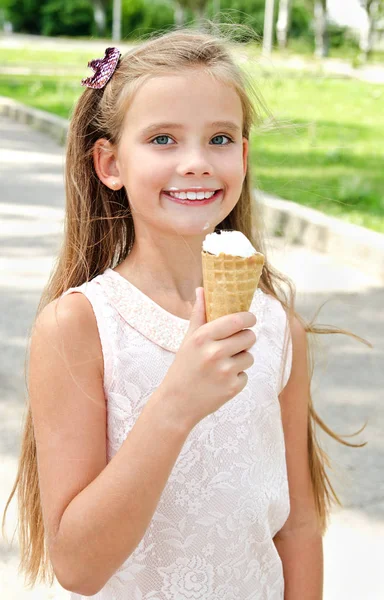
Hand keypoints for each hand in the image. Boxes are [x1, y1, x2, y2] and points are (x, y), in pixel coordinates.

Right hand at [161, 286, 255, 429]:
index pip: (237, 320)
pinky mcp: (232, 388)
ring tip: (223, 364)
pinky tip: (221, 380)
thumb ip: (199, 314)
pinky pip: (245, 375)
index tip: (249, 319)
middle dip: (246, 338)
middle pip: (249, 336)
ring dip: (241, 358)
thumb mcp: (188, 339)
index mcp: (203, 337)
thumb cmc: (183, 367)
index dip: (248, 318)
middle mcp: (214, 353)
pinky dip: (237, 377)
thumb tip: (202, 289)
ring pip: (250, 356)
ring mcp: (224, 371)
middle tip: (235, 343)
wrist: (177, 402)